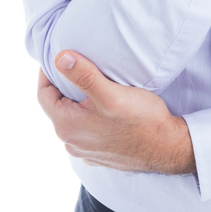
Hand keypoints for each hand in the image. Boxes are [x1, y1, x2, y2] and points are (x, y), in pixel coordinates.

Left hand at [36, 51, 196, 174]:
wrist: (167, 148)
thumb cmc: (142, 121)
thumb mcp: (112, 93)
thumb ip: (84, 75)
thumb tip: (59, 58)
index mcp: (67, 125)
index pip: (43, 94)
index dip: (48, 73)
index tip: (57, 57)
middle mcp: (71, 141)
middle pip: (56, 107)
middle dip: (63, 87)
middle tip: (76, 67)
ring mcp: (84, 150)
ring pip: (71, 120)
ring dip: (76, 103)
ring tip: (90, 85)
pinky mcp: (98, 154)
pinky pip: (84, 131)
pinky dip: (87, 117)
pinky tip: (103, 109)